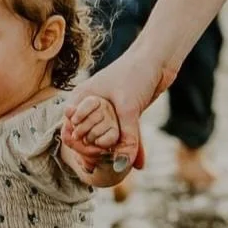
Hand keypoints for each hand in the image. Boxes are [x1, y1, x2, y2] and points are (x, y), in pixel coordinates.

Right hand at [62, 49, 170, 173]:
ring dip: (113, 153)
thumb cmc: (136, 73)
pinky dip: (130, 148)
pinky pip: (122, 135)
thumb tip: (122, 165)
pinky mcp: (123, 114)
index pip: (70, 130)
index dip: (80, 147)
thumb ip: (127, 137)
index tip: (97, 155)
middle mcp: (91, 106)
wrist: (157, 59)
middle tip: (108, 163)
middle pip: (87, 137)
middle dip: (96, 153)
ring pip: (106, 138)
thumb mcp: (129, 108)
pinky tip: (139, 163)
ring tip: (121, 168)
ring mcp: (107, 111)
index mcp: (82, 99)